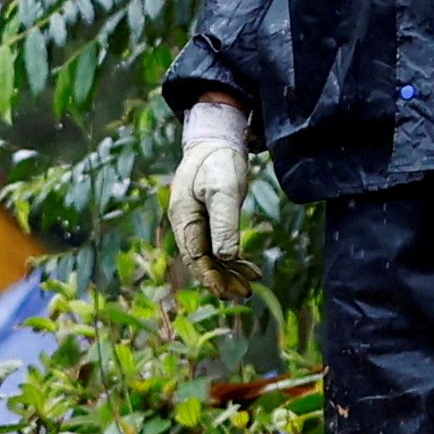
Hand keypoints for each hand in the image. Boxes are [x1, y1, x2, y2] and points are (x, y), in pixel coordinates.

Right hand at [166, 94, 253, 290]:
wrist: (216, 138)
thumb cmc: (218, 160)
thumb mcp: (224, 190)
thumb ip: (224, 223)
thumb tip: (225, 257)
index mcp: (183, 216)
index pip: (194, 256)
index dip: (209, 276)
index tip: (225, 293)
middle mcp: (186, 222)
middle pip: (201, 260)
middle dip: (222, 279)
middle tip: (245, 294)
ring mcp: (196, 221)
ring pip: (211, 255)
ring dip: (229, 272)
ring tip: (250, 286)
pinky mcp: (209, 218)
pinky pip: (218, 245)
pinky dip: (233, 259)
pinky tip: (249, 269)